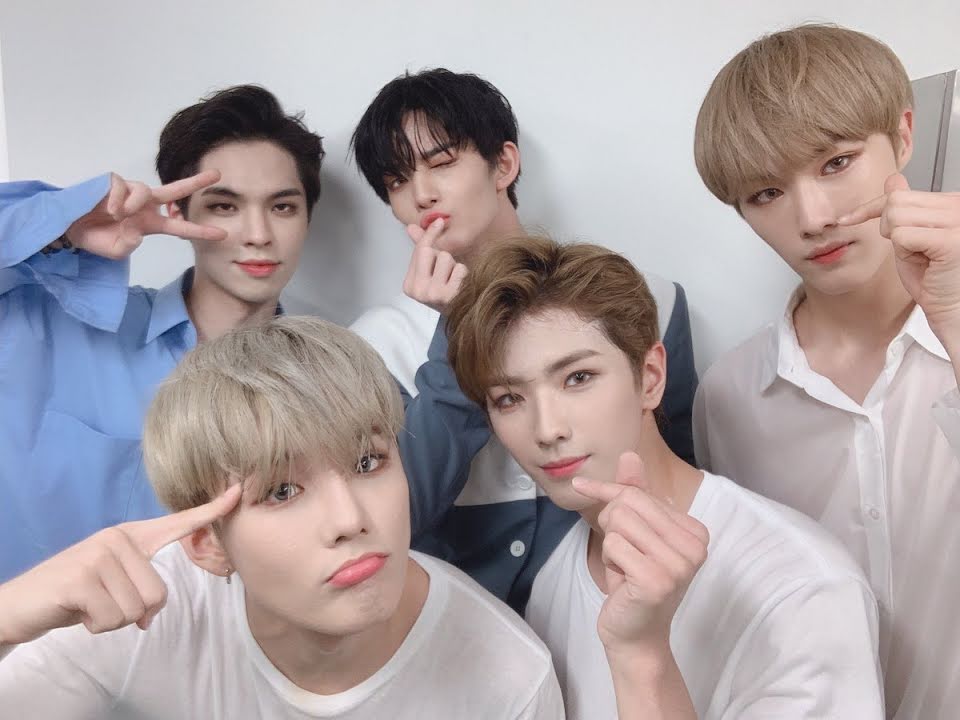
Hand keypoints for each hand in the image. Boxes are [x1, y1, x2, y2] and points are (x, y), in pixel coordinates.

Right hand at [0, 484, 240, 646]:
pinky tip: (78, 612)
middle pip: (158, 594)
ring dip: (112, 620)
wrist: (19, 604)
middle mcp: (117, 538)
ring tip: (89, 606)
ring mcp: (99, 554)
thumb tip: (150, 614)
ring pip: (138, 609)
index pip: (177, 523)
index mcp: (129, 537)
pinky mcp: (82, 577)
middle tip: (102, 604)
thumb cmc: (72, 597)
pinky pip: (113, 618)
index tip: (238, 492)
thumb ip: (138, 591)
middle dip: (133, 613)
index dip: (210, 511)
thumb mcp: (111, 586)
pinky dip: (96, 626)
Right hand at [65, 170, 227, 259]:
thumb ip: (129, 246)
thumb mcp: (116, 251)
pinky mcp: (113, 182)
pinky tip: (109, 210)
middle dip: (195, 182)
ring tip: (120, 216)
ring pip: (145, 190)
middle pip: (175, 190)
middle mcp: (144, 205)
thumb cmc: (96, 238)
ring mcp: (130, 192)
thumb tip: (137, 232)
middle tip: (218, 175)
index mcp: (150, 223)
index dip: (200, 231)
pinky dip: (117, 200)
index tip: (223, 234)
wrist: (69, 228)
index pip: (180, 228)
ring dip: (134, 204)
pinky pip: (122, 187)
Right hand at [402, 218, 467, 314]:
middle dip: (441, 256)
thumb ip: (421, 249)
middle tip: (445, 272)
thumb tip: (411, 227)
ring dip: (453, 266)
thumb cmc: (445, 291)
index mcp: (409, 285)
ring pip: (446, 258)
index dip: (430, 234)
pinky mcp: (450, 296)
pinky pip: (459, 269)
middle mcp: (418, 291)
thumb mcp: (430, 272)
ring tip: (454, 280)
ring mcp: (433, 295)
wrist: (463, 317)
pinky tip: (461, 285)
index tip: (440, 220)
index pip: (419, 251)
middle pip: (429, 252)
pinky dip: (463, 274)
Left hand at [573, 453, 708, 654]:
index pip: (638, 493)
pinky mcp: (658, 579)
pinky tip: (624, 581)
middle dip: (610, 524)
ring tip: (625, 566)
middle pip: (627, 503)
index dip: (608, 493)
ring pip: (619, 521)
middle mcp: (695, 545)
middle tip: (621, 551)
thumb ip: (634, 494)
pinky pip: (614, 544)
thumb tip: (629, 454)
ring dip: (611, 545)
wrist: (636, 634)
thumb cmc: (633, 580)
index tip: (582, 486)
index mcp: (695, 531)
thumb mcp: (635, 532)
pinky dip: (610, 561)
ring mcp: (679, 564)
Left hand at [839, 173, 959, 344]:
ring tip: (919, 254)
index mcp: (951, 202)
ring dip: (898, 241)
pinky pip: (902, 235)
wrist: (951, 306)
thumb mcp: (912, 236)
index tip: (849, 218)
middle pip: (895, 203)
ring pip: (896, 217)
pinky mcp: (950, 240)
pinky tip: (922, 260)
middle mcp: (957, 206)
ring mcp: (957, 220)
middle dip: (889, 228)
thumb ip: (905, 209)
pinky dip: (904, 251)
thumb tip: (893, 180)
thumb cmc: (934, 277)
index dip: (872, 208)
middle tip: (909, 249)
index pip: (900, 193)